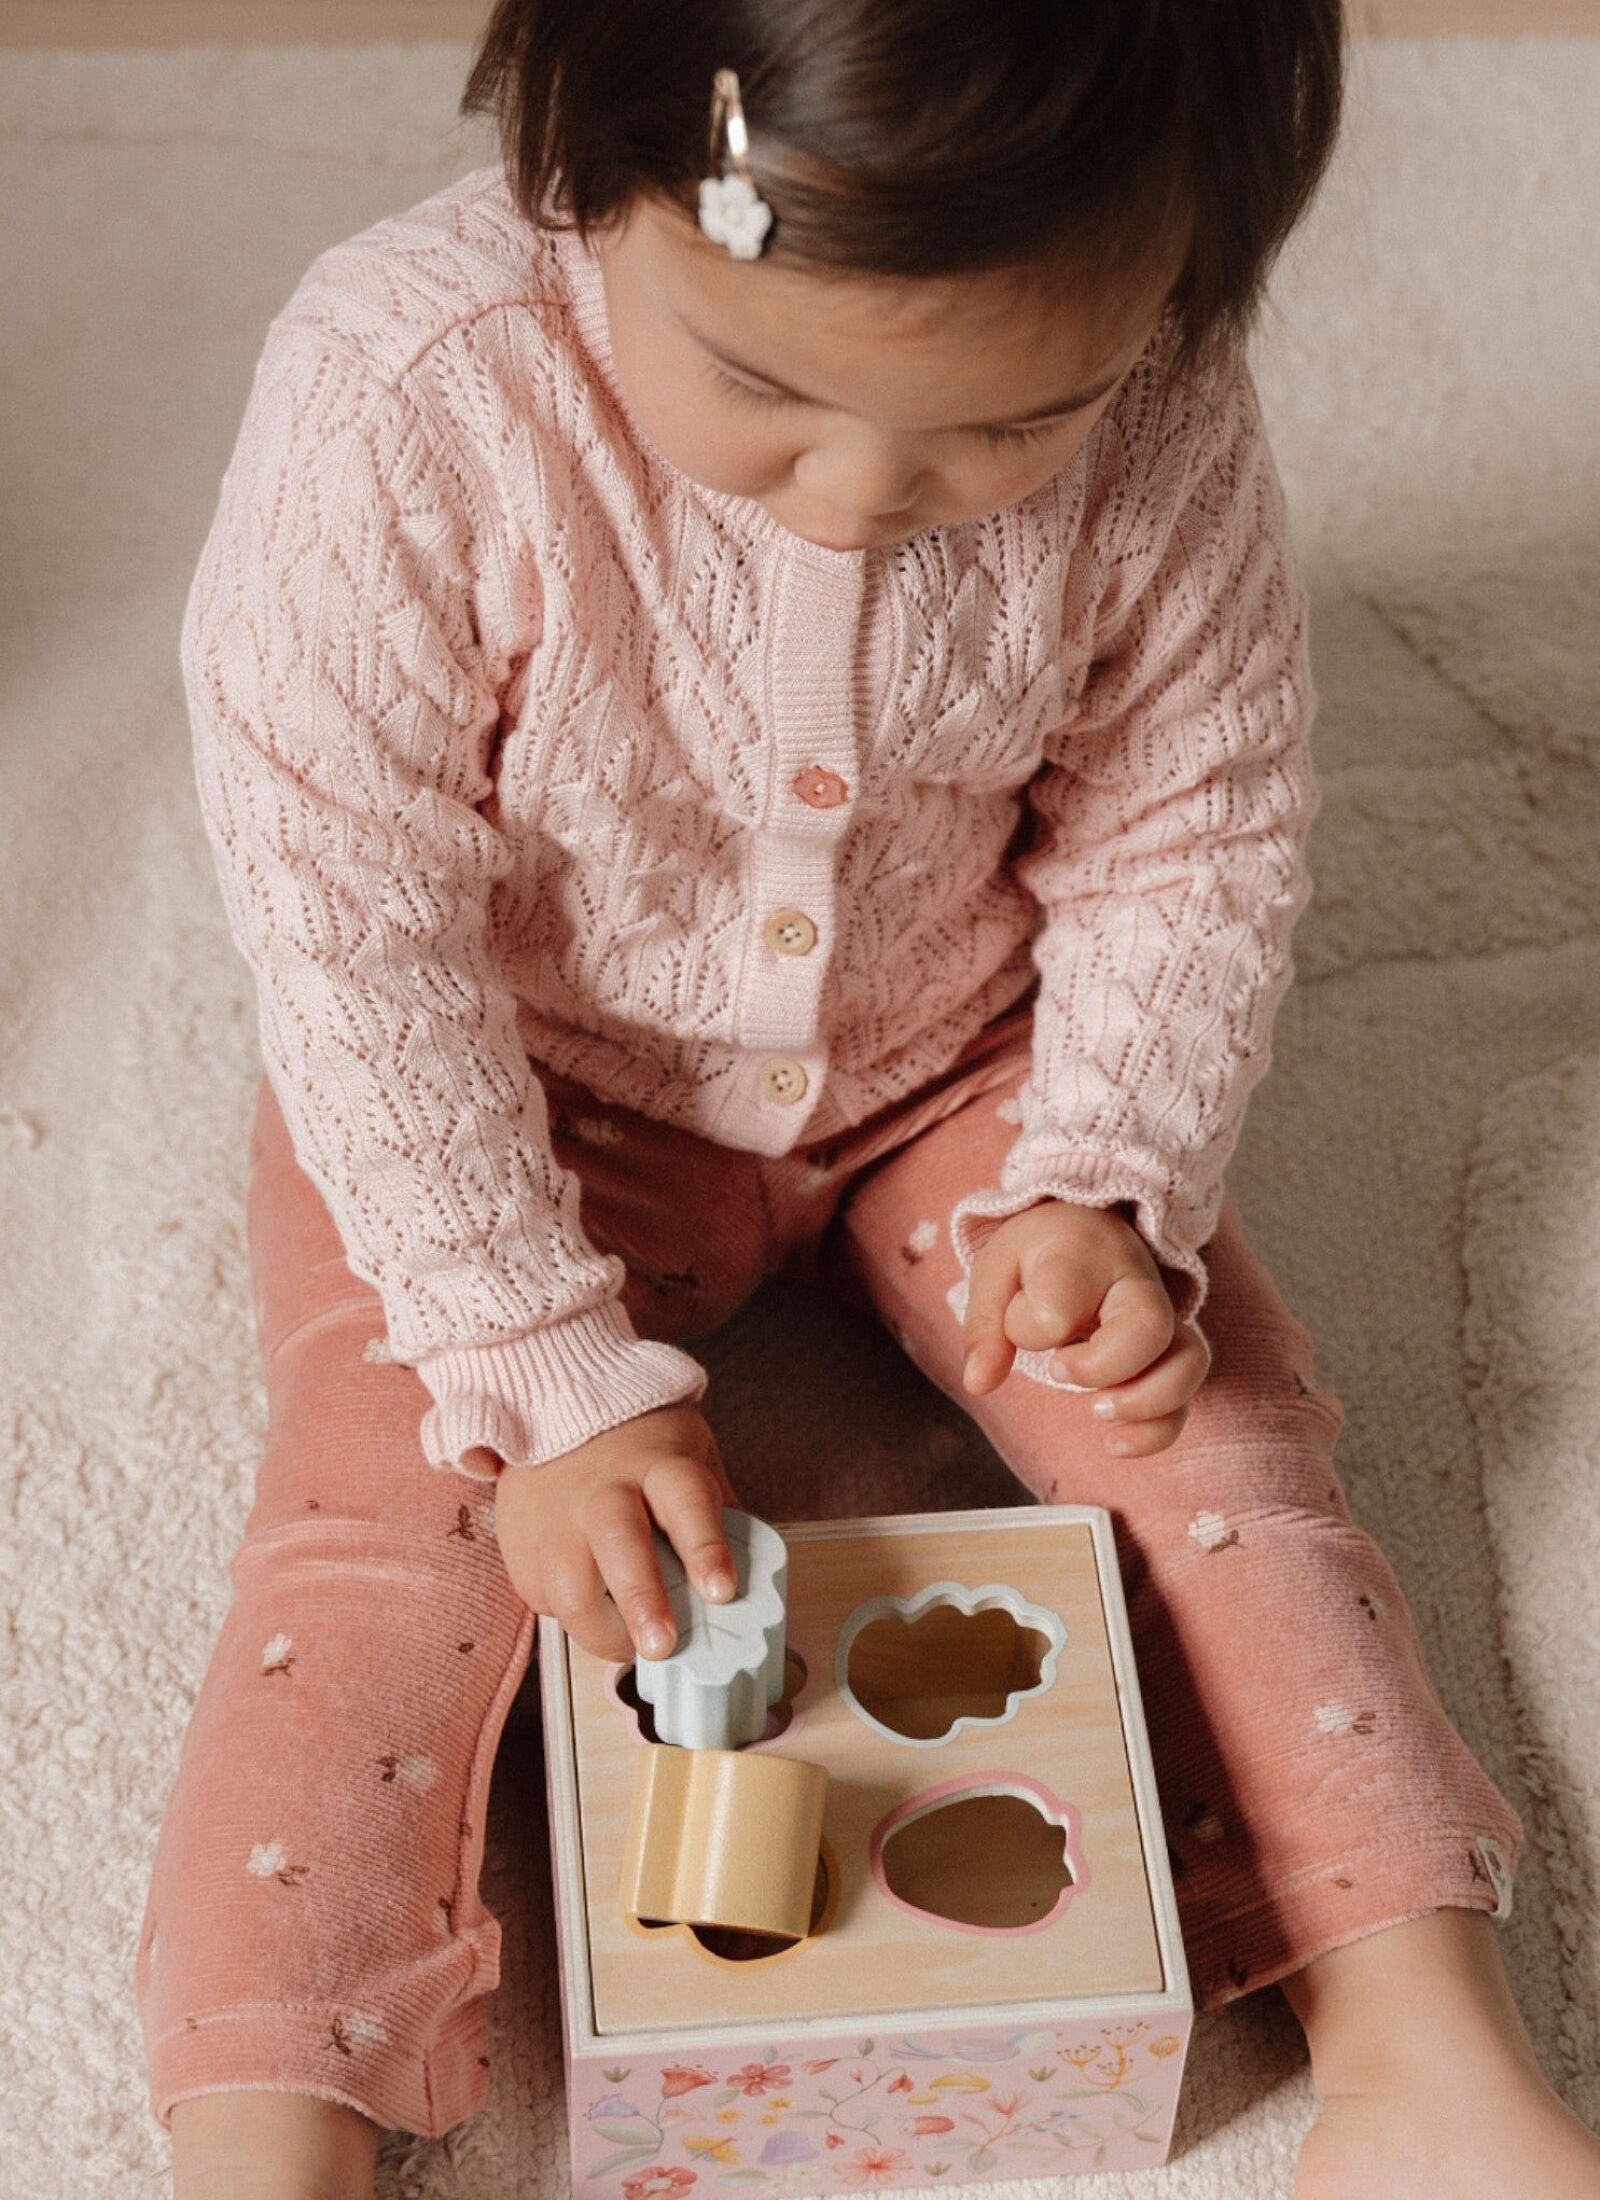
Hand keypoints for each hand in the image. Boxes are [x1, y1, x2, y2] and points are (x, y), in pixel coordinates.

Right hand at [491, 1402, 740, 1662]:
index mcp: (657, 1464)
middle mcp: (602, 1490)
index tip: (721, 1591)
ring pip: (568, 1586)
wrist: (553, 1404)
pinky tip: (592, 1609)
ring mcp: (555, 1518)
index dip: (704, 1548)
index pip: (685, 1503)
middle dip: (641, 1600)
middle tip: (662, 1645)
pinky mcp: (521, 1546)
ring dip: (602, 1630)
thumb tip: (751, 1573)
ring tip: (630, 1647)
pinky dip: (570, 1618)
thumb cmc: (636, 1439)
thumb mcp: (692, 1453)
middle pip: (618, 1544)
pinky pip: (543, 1598)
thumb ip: (718, 1511)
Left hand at [960, 1200, 1209, 1455]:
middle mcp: (1135, 1281)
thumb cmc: (1037, 1255)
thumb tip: (978, 1383)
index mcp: (1082, 1253)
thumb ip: (985, 1327)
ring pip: (1188, 1361)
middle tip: (1057, 1369)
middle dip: (1102, 1367)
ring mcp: (1163, 1316)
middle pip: (1149, 1326)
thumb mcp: (996, 1272)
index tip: (1017, 1325)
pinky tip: (1114, 1443)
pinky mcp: (1173, 1350)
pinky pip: (1187, 1393)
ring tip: (1097, 1410)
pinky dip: (1158, 1430)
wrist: (1086, 1228)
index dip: (1031, 1326)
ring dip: (1144, 1401)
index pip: (1063, 1299)